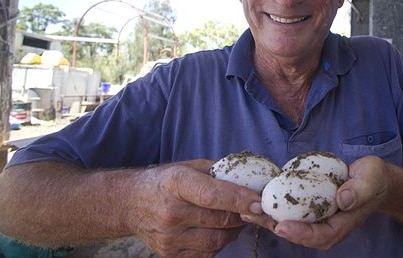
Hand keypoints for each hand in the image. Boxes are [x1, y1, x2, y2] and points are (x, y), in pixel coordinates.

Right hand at [127, 159, 262, 256]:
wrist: (130, 203)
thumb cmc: (165, 181)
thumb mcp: (188, 166)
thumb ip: (218, 172)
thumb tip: (251, 179)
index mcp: (176, 183)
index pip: (213, 195)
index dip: (239, 200)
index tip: (259, 203)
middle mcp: (171, 212)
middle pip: (220, 220)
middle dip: (242, 215)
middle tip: (252, 209)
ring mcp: (168, 237)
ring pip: (217, 240)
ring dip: (233, 231)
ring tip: (234, 219)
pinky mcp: (169, 254)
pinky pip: (206, 254)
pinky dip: (218, 243)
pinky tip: (217, 230)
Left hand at [241, 156, 390, 249]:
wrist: (372, 178)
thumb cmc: (373, 178)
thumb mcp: (371, 179)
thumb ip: (359, 190)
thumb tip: (343, 200)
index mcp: (344, 223)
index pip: (321, 236)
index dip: (301, 234)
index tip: (283, 227)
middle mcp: (328, 225)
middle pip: (301, 235)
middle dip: (277, 229)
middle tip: (256, 218)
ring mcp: (318, 217)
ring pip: (292, 224)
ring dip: (269, 221)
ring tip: (248, 212)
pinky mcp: (310, 207)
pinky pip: (291, 212)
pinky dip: (274, 209)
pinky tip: (257, 201)